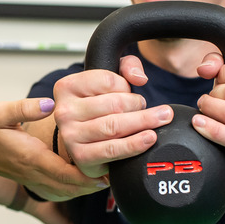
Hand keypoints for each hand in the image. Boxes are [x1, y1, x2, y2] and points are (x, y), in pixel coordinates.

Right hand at [0, 97, 106, 200]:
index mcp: (32, 158)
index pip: (66, 172)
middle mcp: (35, 172)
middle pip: (72, 187)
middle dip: (95, 185)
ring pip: (67, 191)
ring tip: (109, 179)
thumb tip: (50, 104)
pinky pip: (60, 189)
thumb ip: (25, 108)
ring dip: (88, 188)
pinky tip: (88, 180)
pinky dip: (76, 188)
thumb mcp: (0, 112)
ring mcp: (34, 178)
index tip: (109, 172)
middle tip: (118, 177)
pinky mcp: (33, 179)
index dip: (89, 175)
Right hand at [51, 55, 174, 178]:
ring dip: (143, 122)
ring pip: (115, 126)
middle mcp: (64, 111)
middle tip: (151, 109)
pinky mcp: (82, 156)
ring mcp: (70, 135)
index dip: (126, 86)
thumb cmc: (97, 111)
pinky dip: (135, 143)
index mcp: (67, 87)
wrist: (84, 143)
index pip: (107, 81)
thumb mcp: (108, 82)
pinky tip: (149, 138)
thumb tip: (139, 77)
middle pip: (114, 104)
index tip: (131, 93)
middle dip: (139, 105)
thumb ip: (126, 67)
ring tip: (160, 119)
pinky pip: (113, 149)